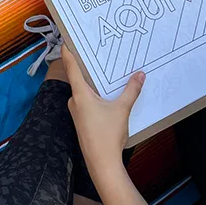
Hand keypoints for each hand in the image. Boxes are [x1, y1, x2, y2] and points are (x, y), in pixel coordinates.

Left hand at [62, 46, 143, 174]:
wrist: (101, 164)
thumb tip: (140, 75)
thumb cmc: (108, 136)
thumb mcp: (122, 109)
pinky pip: (85, 101)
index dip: (68, 53)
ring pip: (83, 90)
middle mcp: (74, 101)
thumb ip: (131, 90)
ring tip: (104, 70)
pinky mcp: (81, 120)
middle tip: (94, 51)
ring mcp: (76, 111)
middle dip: (86, 66)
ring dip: (92, 82)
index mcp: (80, 94)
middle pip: (78, 78)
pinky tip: (105, 94)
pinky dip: (94, 94)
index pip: (71, 67)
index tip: (65, 40)